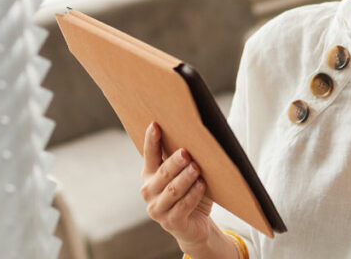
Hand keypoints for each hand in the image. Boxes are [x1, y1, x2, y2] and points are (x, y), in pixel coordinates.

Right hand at [140, 122, 213, 248]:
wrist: (195, 225)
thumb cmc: (191, 193)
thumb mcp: (185, 174)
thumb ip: (183, 159)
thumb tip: (195, 135)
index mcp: (150, 175)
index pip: (149, 155)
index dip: (151, 140)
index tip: (155, 125)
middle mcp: (149, 191)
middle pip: (163, 173)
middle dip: (175, 162)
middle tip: (186, 153)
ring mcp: (157, 209)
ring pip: (172, 190)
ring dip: (185, 178)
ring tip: (196, 168)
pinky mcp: (170, 222)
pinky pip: (182, 206)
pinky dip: (193, 195)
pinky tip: (201, 185)